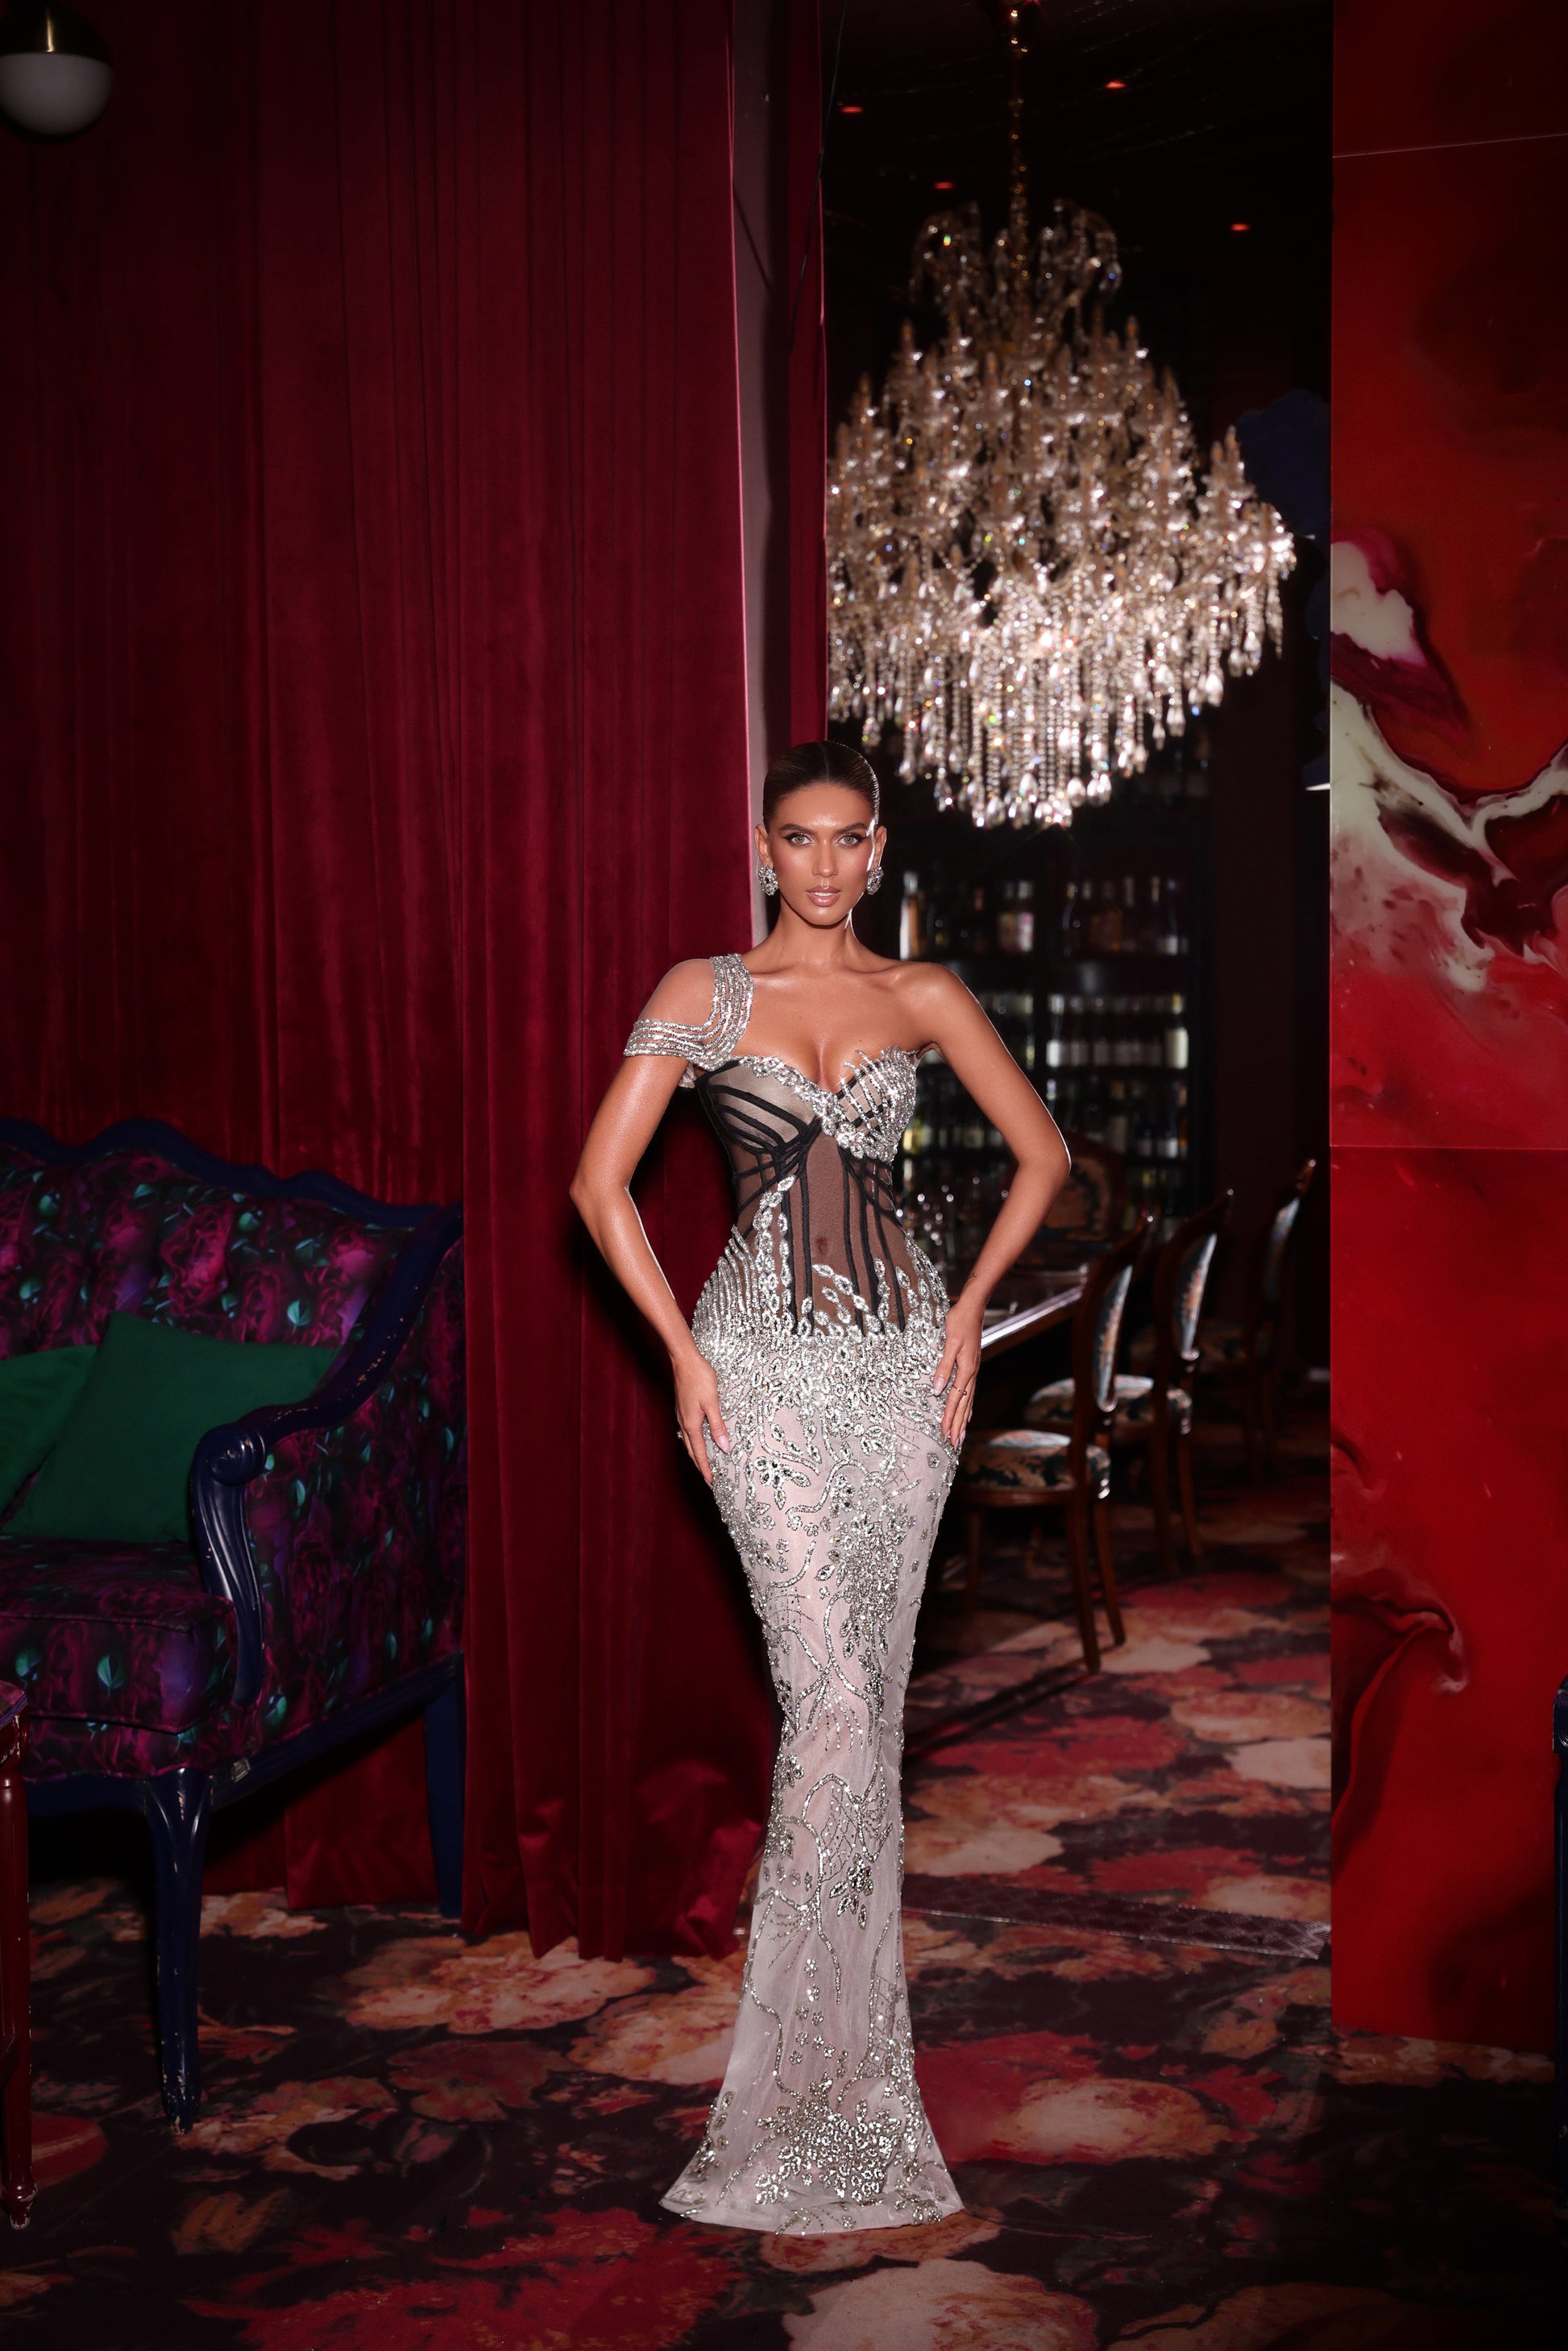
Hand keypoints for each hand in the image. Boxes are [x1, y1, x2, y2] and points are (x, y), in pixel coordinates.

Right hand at [673, 1346, 729, 1485]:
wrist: (684, 1360)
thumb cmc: (699, 1378)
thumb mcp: (712, 1403)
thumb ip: (718, 1425)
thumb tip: (723, 1446)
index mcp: (691, 1424)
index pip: (699, 1452)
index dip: (705, 1468)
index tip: (710, 1482)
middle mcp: (684, 1422)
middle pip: (691, 1450)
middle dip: (699, 1465)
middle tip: (707, 1478)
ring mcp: (681, 1415)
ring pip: (688, 1441)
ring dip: (696, 1454)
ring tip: (704, 1463)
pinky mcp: (682, 1409)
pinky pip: (688, 1431)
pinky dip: (694, 1441)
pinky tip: (699, 1439)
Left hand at [933, 1294, 983, 1450]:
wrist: (973, 1307)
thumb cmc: (959, 1322)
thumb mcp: (949, 1342)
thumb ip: (944, 1366)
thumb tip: (938, 1390)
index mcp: (966, 1370)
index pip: (956, 1400)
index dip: (950, 1418)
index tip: (945, 1434)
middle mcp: (972, 1373)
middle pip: (964, 1405)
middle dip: (958, 1425)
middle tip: (954, 1444)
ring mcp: (973, 1370)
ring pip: (968, 1401)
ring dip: (964, 1419)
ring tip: (961, 1435)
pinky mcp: (972, 1366)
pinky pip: (970, 1392)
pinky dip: (968, 1405)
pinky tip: (968, 1411)